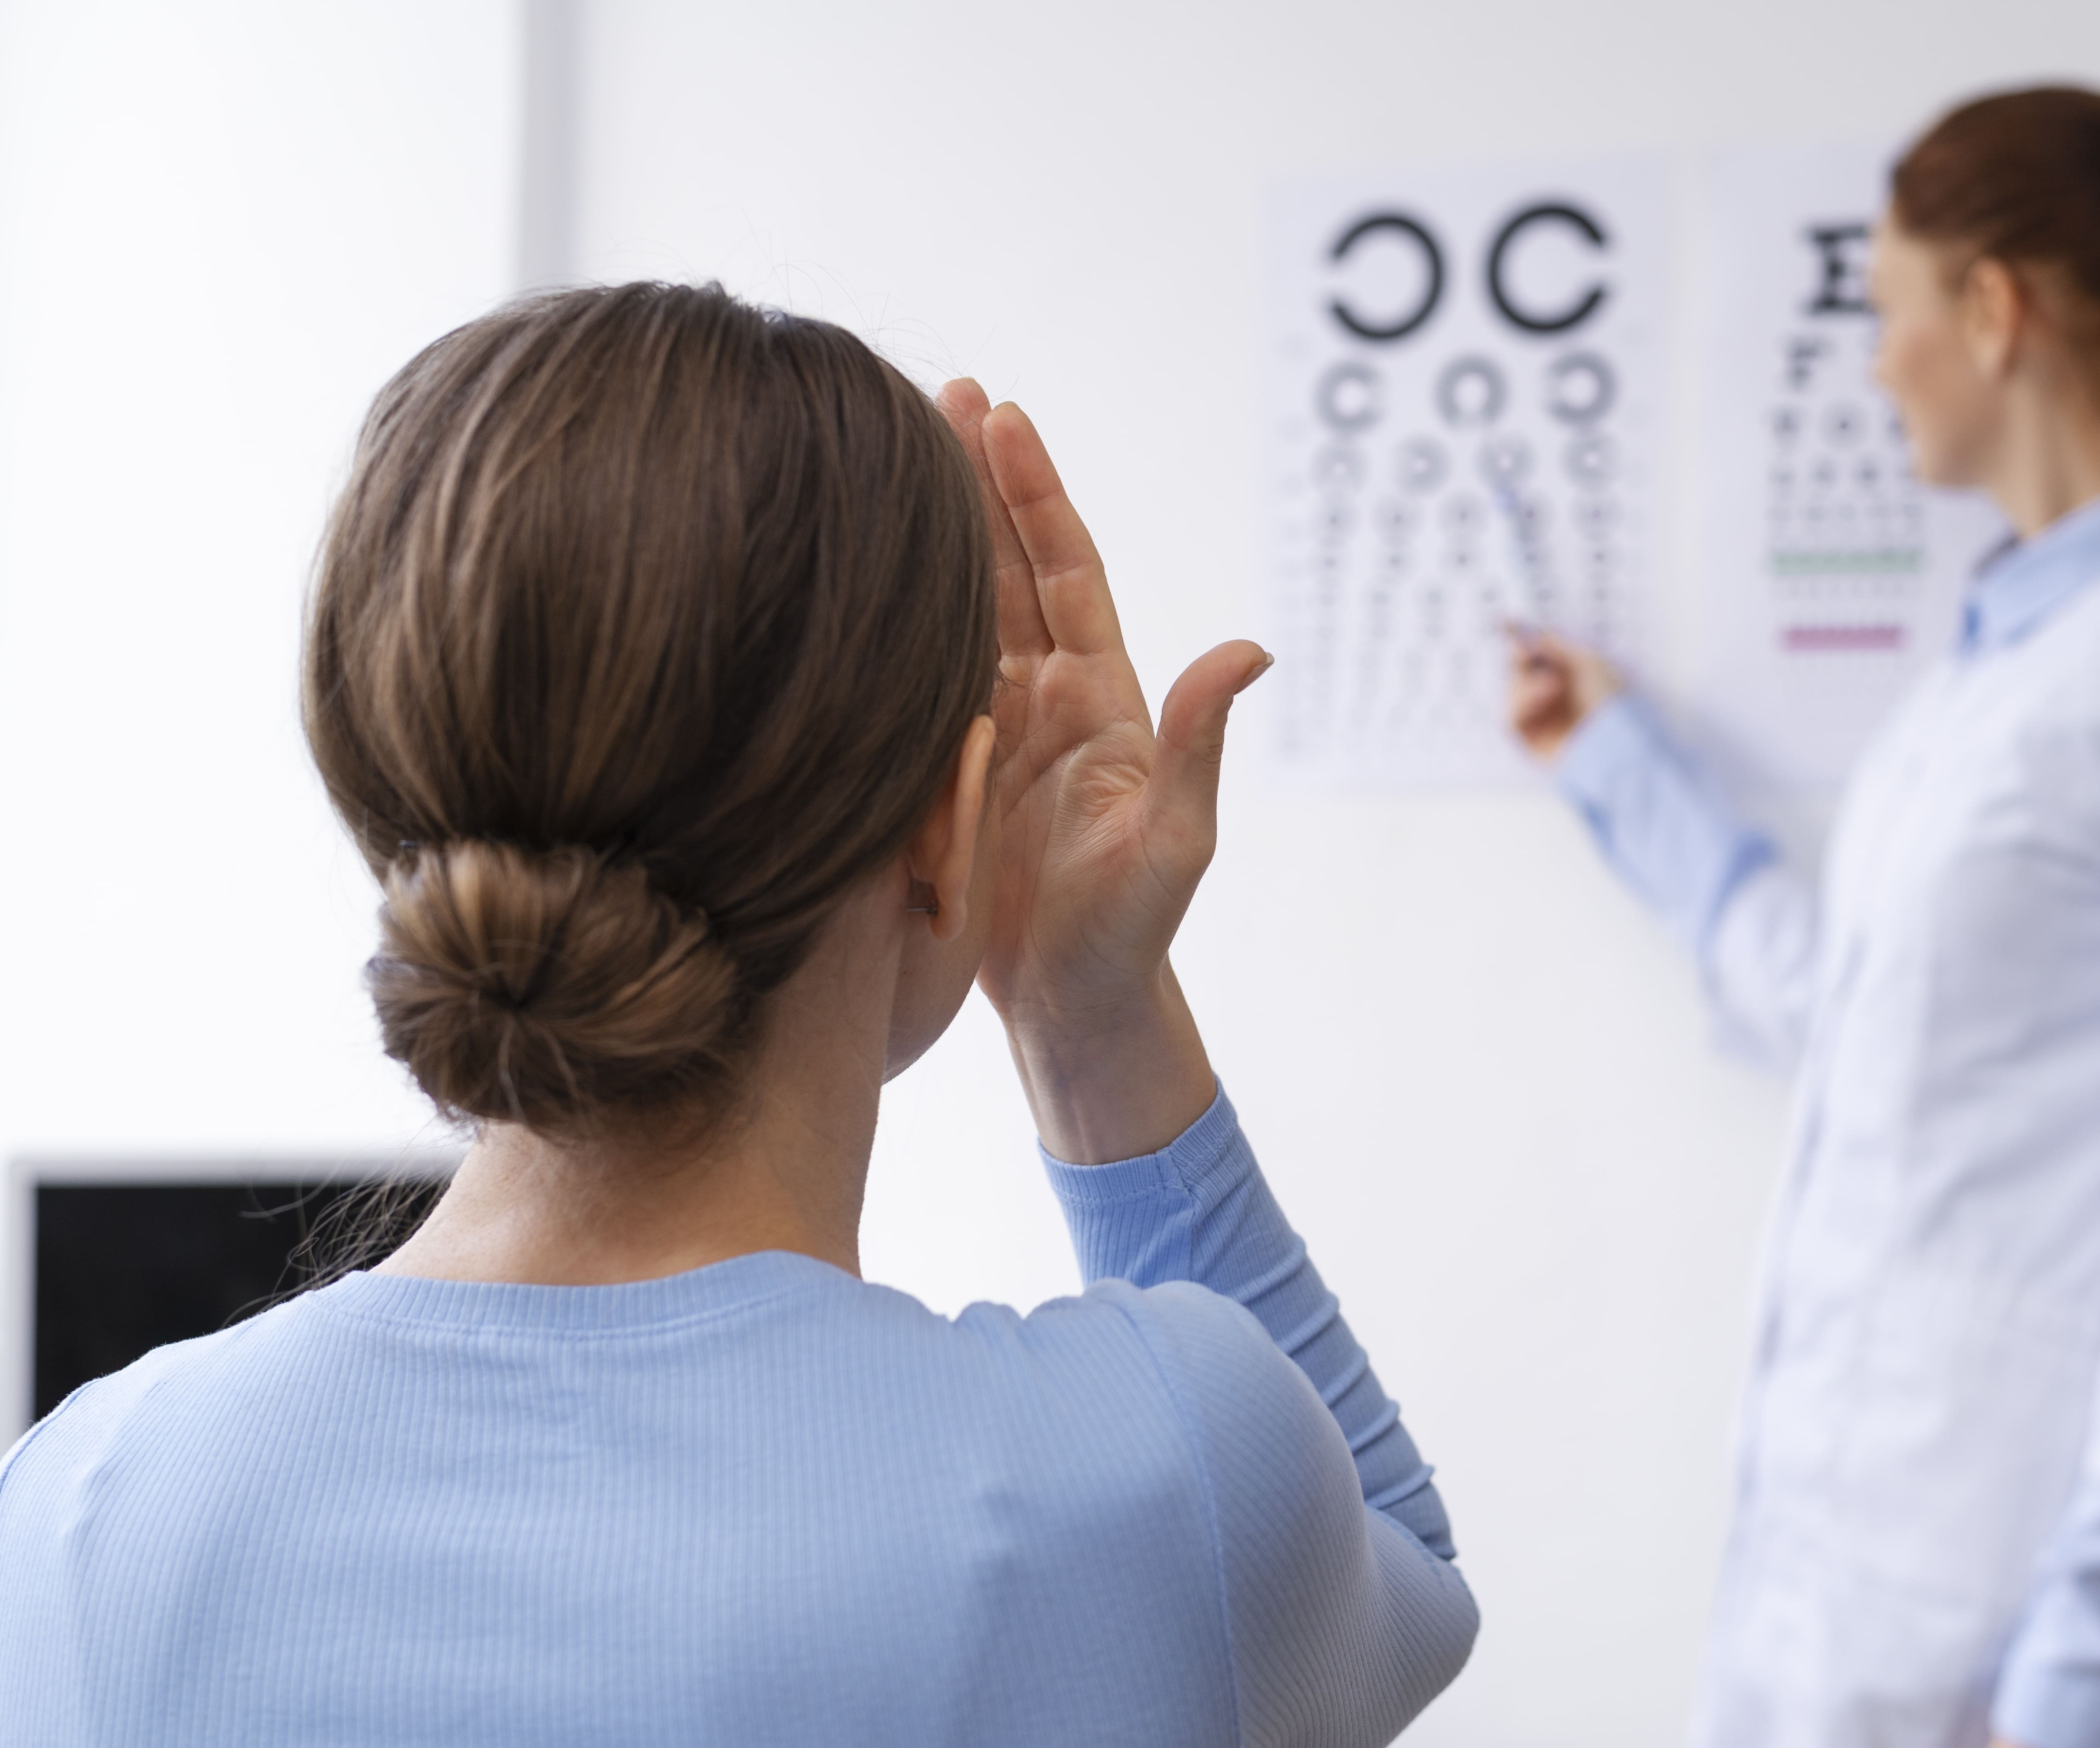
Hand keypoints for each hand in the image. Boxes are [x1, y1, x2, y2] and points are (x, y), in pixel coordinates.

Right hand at [937, 379, 1268, 1161]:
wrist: (1076, 1007)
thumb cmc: (1134, 932)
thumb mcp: (1176, 836)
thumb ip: (1200, 741)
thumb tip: (1252, 650)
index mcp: (1102, 699)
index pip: (1064, 569)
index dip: (1033, 492)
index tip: (1003, 414)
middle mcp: (1046, 700)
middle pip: (1005, 567)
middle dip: (972, 480)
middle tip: (938, 389)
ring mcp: (991, 731)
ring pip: (957, 609)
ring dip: (927, 533)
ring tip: (882, 451)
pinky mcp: (944, 770)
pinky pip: (914, 679)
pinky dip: (889, 620)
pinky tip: (847, 571)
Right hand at [1508, 625, 1622, 760]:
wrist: (1614, 744)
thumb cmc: (1609, 702)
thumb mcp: (1587, 661)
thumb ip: (1555, 644)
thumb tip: (1531, 631)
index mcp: (1572, 676)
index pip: (1539, 654)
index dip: (1522, 638)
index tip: (1507, 623)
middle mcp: (1555, 696)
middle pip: (1520, 670)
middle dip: (1521, 658)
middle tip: (1526, 651)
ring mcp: (1542, 717)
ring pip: (1513, 691)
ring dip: (1528, 683)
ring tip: (1553, 685)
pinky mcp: (1532, 739)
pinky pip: (1512, 717)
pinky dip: (1524, 703)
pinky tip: (1545, 698)